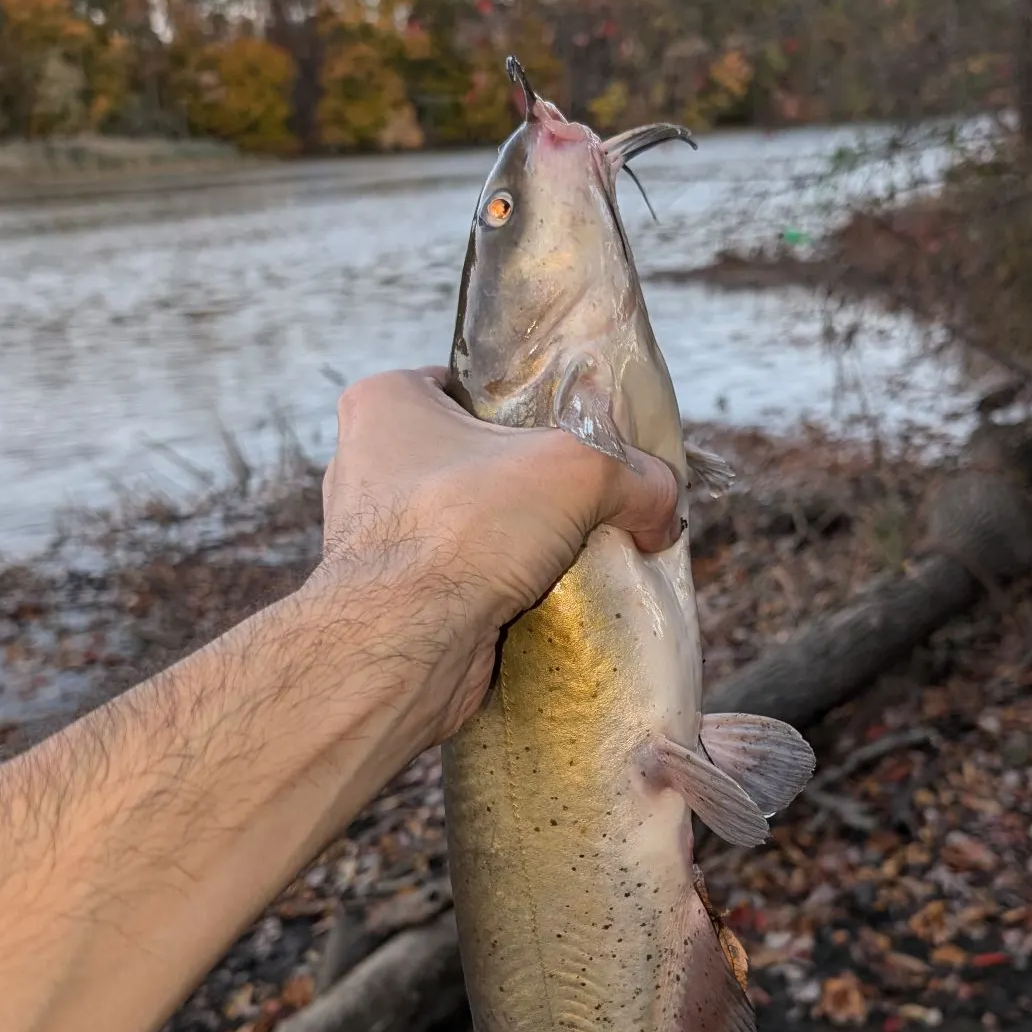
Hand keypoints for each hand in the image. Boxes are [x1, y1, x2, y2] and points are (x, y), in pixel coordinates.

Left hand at [319, 367, 680, 748]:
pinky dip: (502, 588)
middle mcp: (366, 463)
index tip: (572, 435)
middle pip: (479, 459)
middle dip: (533, 484)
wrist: (406, 645)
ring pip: (474, 524)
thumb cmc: (466, 526)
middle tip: (585, 499)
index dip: (527, 408)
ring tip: (571, 553)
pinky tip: (545, 598)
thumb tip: (664, 512)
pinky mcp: (393, 597)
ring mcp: (376, 535)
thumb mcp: (581, 469)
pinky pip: (464, 577)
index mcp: (385, 403)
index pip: (469, 386)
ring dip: (521, 542)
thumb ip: (637, 476)